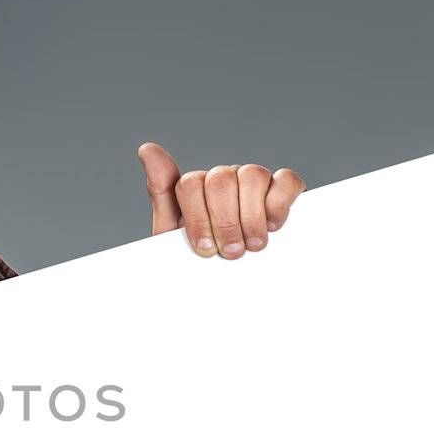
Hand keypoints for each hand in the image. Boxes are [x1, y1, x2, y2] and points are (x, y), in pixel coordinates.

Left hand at [137, 143, 305, 257]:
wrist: (229, 284)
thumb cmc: (203, 255)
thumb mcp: (174, 232)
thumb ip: (161, 191)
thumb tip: (147, 148)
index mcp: (197, 187)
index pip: (190, 184)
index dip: (197, 219)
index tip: (206, 249)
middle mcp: (224, 177)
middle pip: (220, 180)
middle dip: (225, 222)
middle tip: (232, 252)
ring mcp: (253, 180)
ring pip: (252, 175)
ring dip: (251, 216)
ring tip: (253, 244)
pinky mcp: (283, 188)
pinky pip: (285, 180)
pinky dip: (279, 203)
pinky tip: (273, 226)